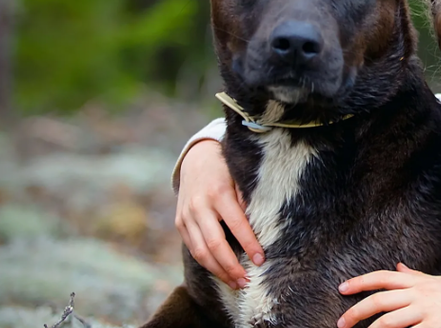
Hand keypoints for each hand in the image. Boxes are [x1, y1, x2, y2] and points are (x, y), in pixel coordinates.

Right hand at [175, 139, 263, 289]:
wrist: (196, 159)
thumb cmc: (226, 169)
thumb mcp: (240, 178)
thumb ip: (248, 200)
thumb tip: (260, 227)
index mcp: (218, 193)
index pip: (237, 225)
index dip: (249, 244)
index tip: (261, 260)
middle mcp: (199, 206)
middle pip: (214, 244)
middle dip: (231, 267)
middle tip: (246, 282)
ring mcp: (186, 216)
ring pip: (200, 252)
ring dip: (218, 271)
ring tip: (235, 283)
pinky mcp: (179, 223)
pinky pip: (192, 248)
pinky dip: (206, 263)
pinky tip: (221, 272)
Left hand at [336, 263, 440, 327]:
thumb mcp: (439, 281)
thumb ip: (415, 276)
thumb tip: (397, 267)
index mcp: (419, 281)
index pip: (382, 277)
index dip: (360, 282)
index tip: (342, 288)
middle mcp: (420, 293)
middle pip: (380, 300)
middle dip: (357, 311)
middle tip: (341, 323)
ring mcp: (428, 310)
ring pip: (389, 320)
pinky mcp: (436, 326)